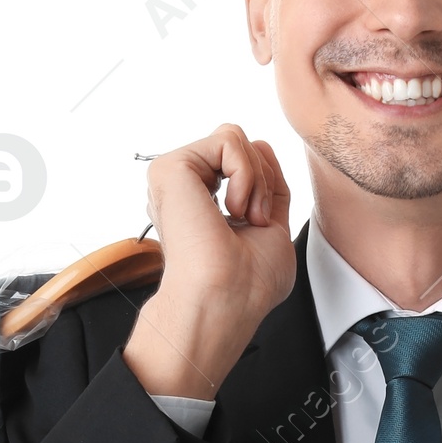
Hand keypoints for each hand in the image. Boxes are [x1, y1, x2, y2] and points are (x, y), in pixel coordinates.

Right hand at [123, 124, 294, 399]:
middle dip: (262, 181)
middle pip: (241, 147)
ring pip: (234, 138)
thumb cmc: (245, 288)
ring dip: (255, 180)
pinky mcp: (170, 168)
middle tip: (252, 222)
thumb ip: (267, 186)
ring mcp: (175, 179)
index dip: (267, 185)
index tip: (260, 225)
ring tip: (241, 217)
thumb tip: (262, 146)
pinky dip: (246, 173)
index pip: (243, 163)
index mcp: (202, 206)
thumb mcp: (272, 228)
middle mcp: (185, 191)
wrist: (223, 304)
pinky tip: (231, 208)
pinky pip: (229, 138)